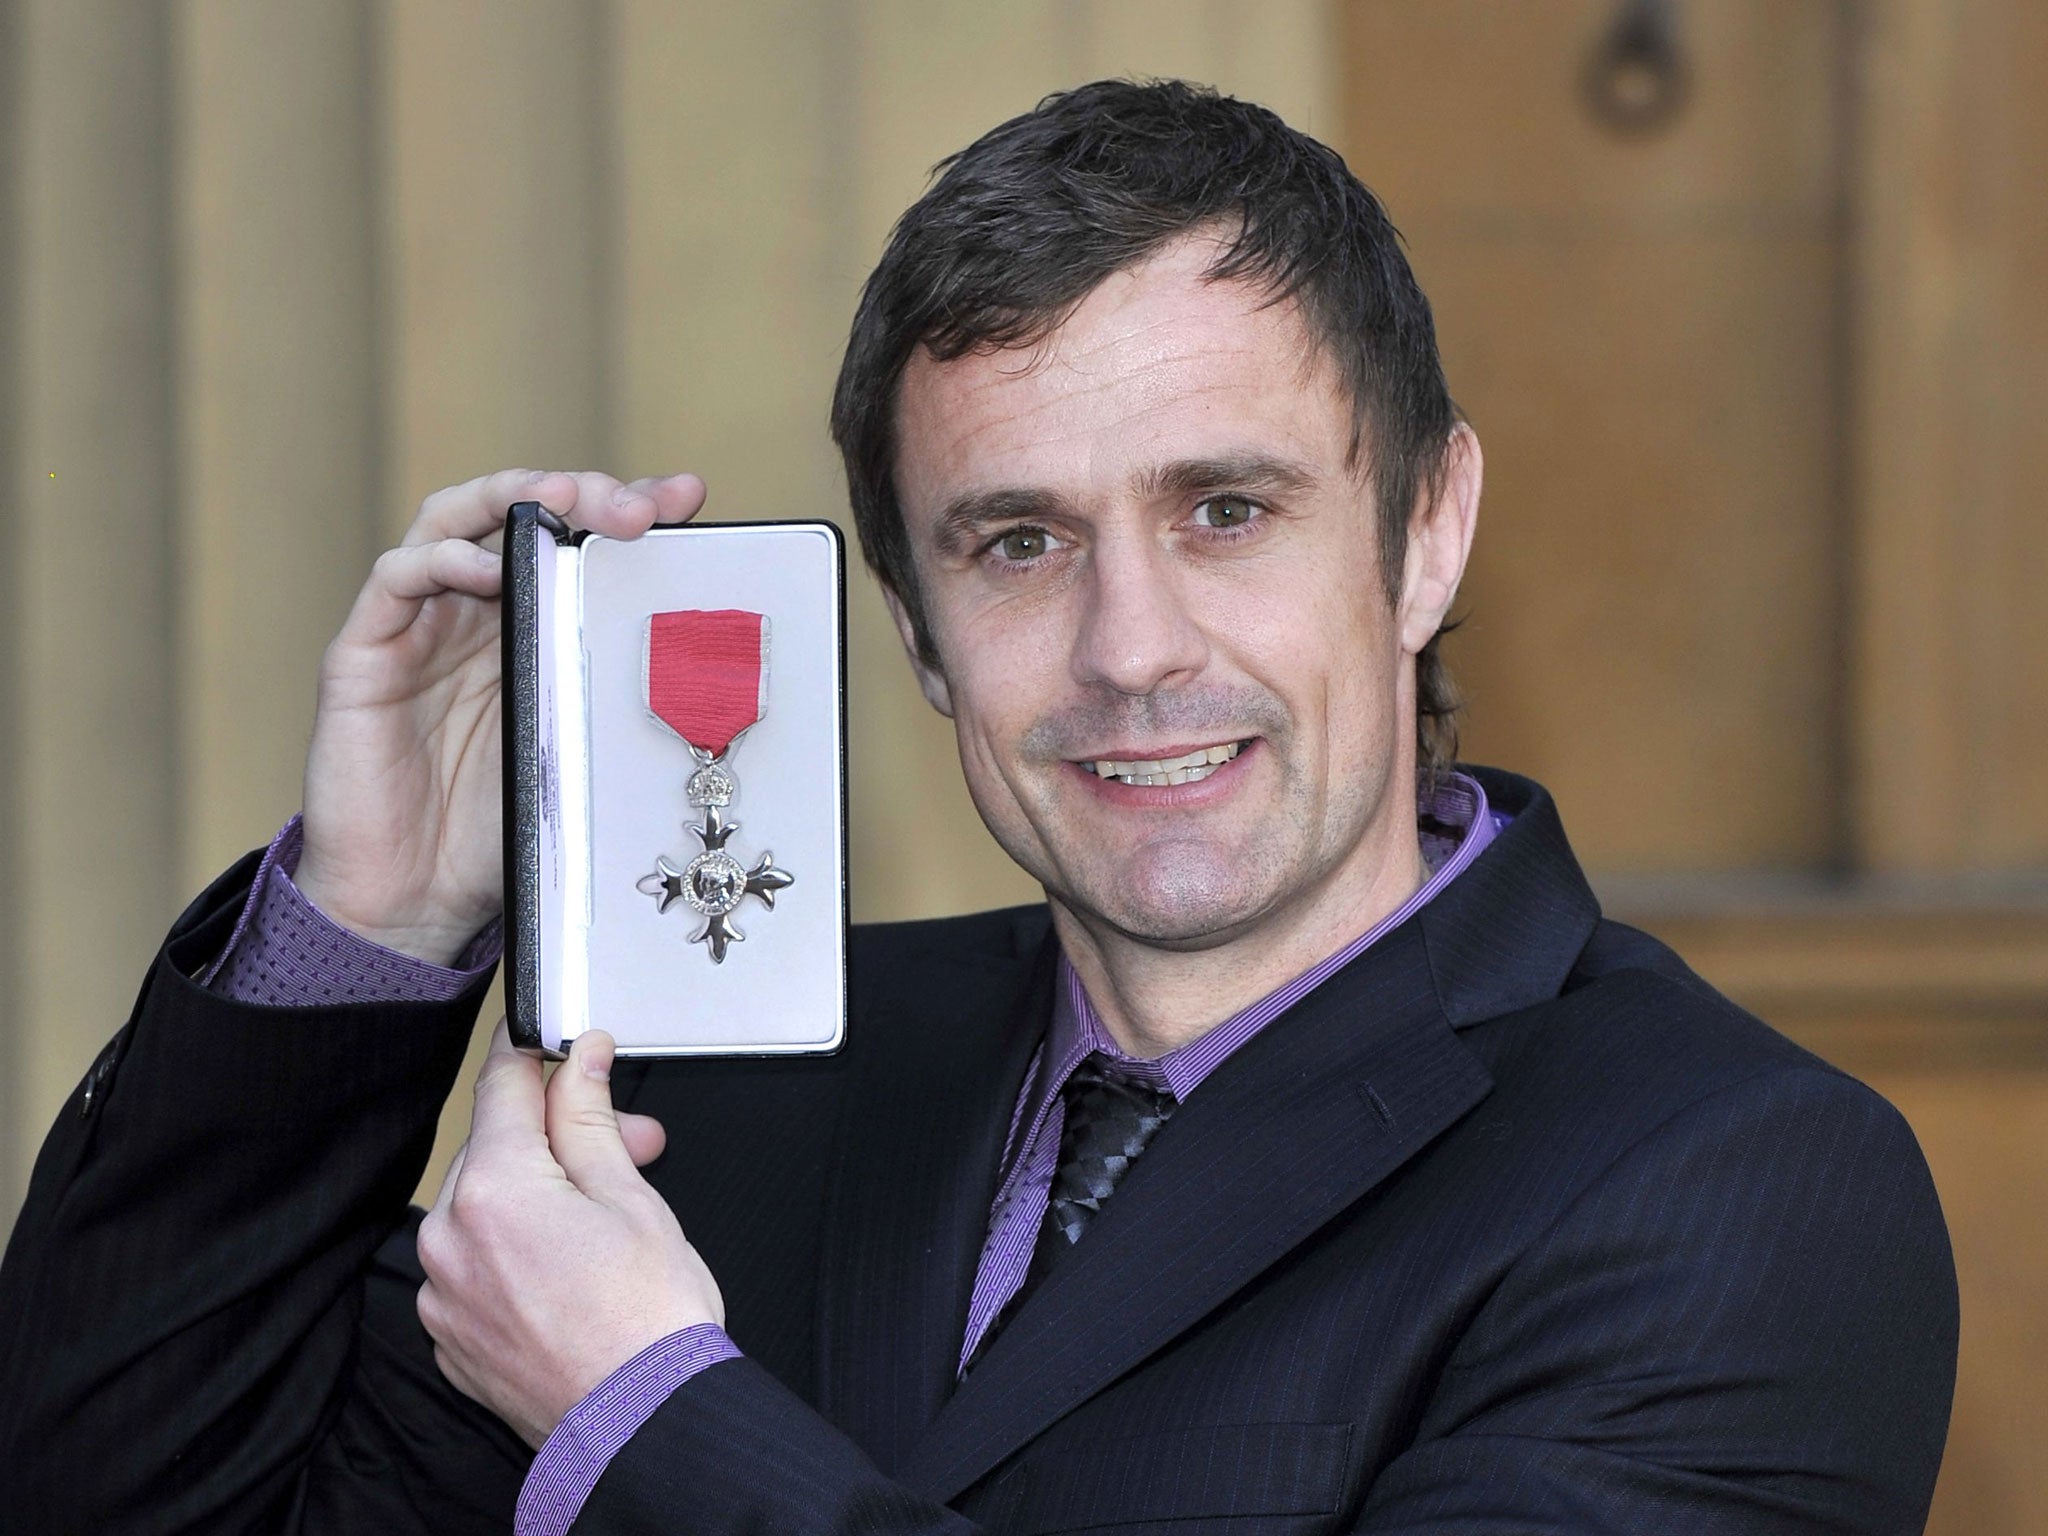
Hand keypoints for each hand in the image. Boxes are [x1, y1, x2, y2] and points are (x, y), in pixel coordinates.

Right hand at [297, 469, 707, 961]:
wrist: (414, 905)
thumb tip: (707, 664)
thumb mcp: (581, 755)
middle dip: (581, 492)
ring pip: (451, 519)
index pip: (579, 540)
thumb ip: (615, 700)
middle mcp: (475, 612)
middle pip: (520, 511)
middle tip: (636, 508)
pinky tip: (486, 567)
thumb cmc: (499, 835)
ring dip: (509, 498)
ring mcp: (418, 626)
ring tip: (562, 498)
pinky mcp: (363, 654)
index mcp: (533, 627)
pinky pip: (394, 580)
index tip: (688, 498)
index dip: (630, 507)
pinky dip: (440, 559)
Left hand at [415, 1024, 724, 1449]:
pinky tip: (576, 1266)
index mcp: (492, 1190)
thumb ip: (589, 1118)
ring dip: (541, 1194)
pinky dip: (520, 1251)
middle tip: (632, 1145)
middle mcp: (449, 1239)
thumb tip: (580, 1061)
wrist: (642, 1427)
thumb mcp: (631, 1197)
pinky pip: (478, 1265)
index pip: (503, 1085)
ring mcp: (444, 1295)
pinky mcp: (453, 1337)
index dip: (543, 1054)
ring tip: (609, 1215)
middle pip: (498, 1149)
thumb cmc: (645, 1324)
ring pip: (486, 1208)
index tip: (570, 1045)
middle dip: (562, 1136)